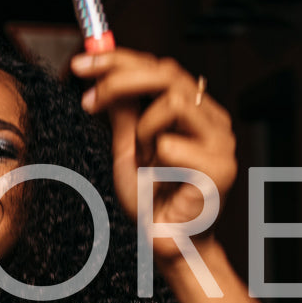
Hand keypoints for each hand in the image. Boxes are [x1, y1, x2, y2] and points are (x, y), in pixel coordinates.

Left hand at [71, 48, 236, 262]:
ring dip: (143, 127)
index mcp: (191, 109)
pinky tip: (159, 177)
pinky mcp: (222, 167)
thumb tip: (104, 76)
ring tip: (142, 155)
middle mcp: (210, 118)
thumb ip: (123, 113)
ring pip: (175, 100)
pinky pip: (175, 144)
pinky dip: (155, 159)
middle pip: (168, 72)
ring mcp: (221, 141)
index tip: (79, 64)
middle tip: (88, 99)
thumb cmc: (149, 198)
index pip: (158, 67)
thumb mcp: (126, 148)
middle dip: (119, 78)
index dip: (117, 60)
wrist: (165, 242)